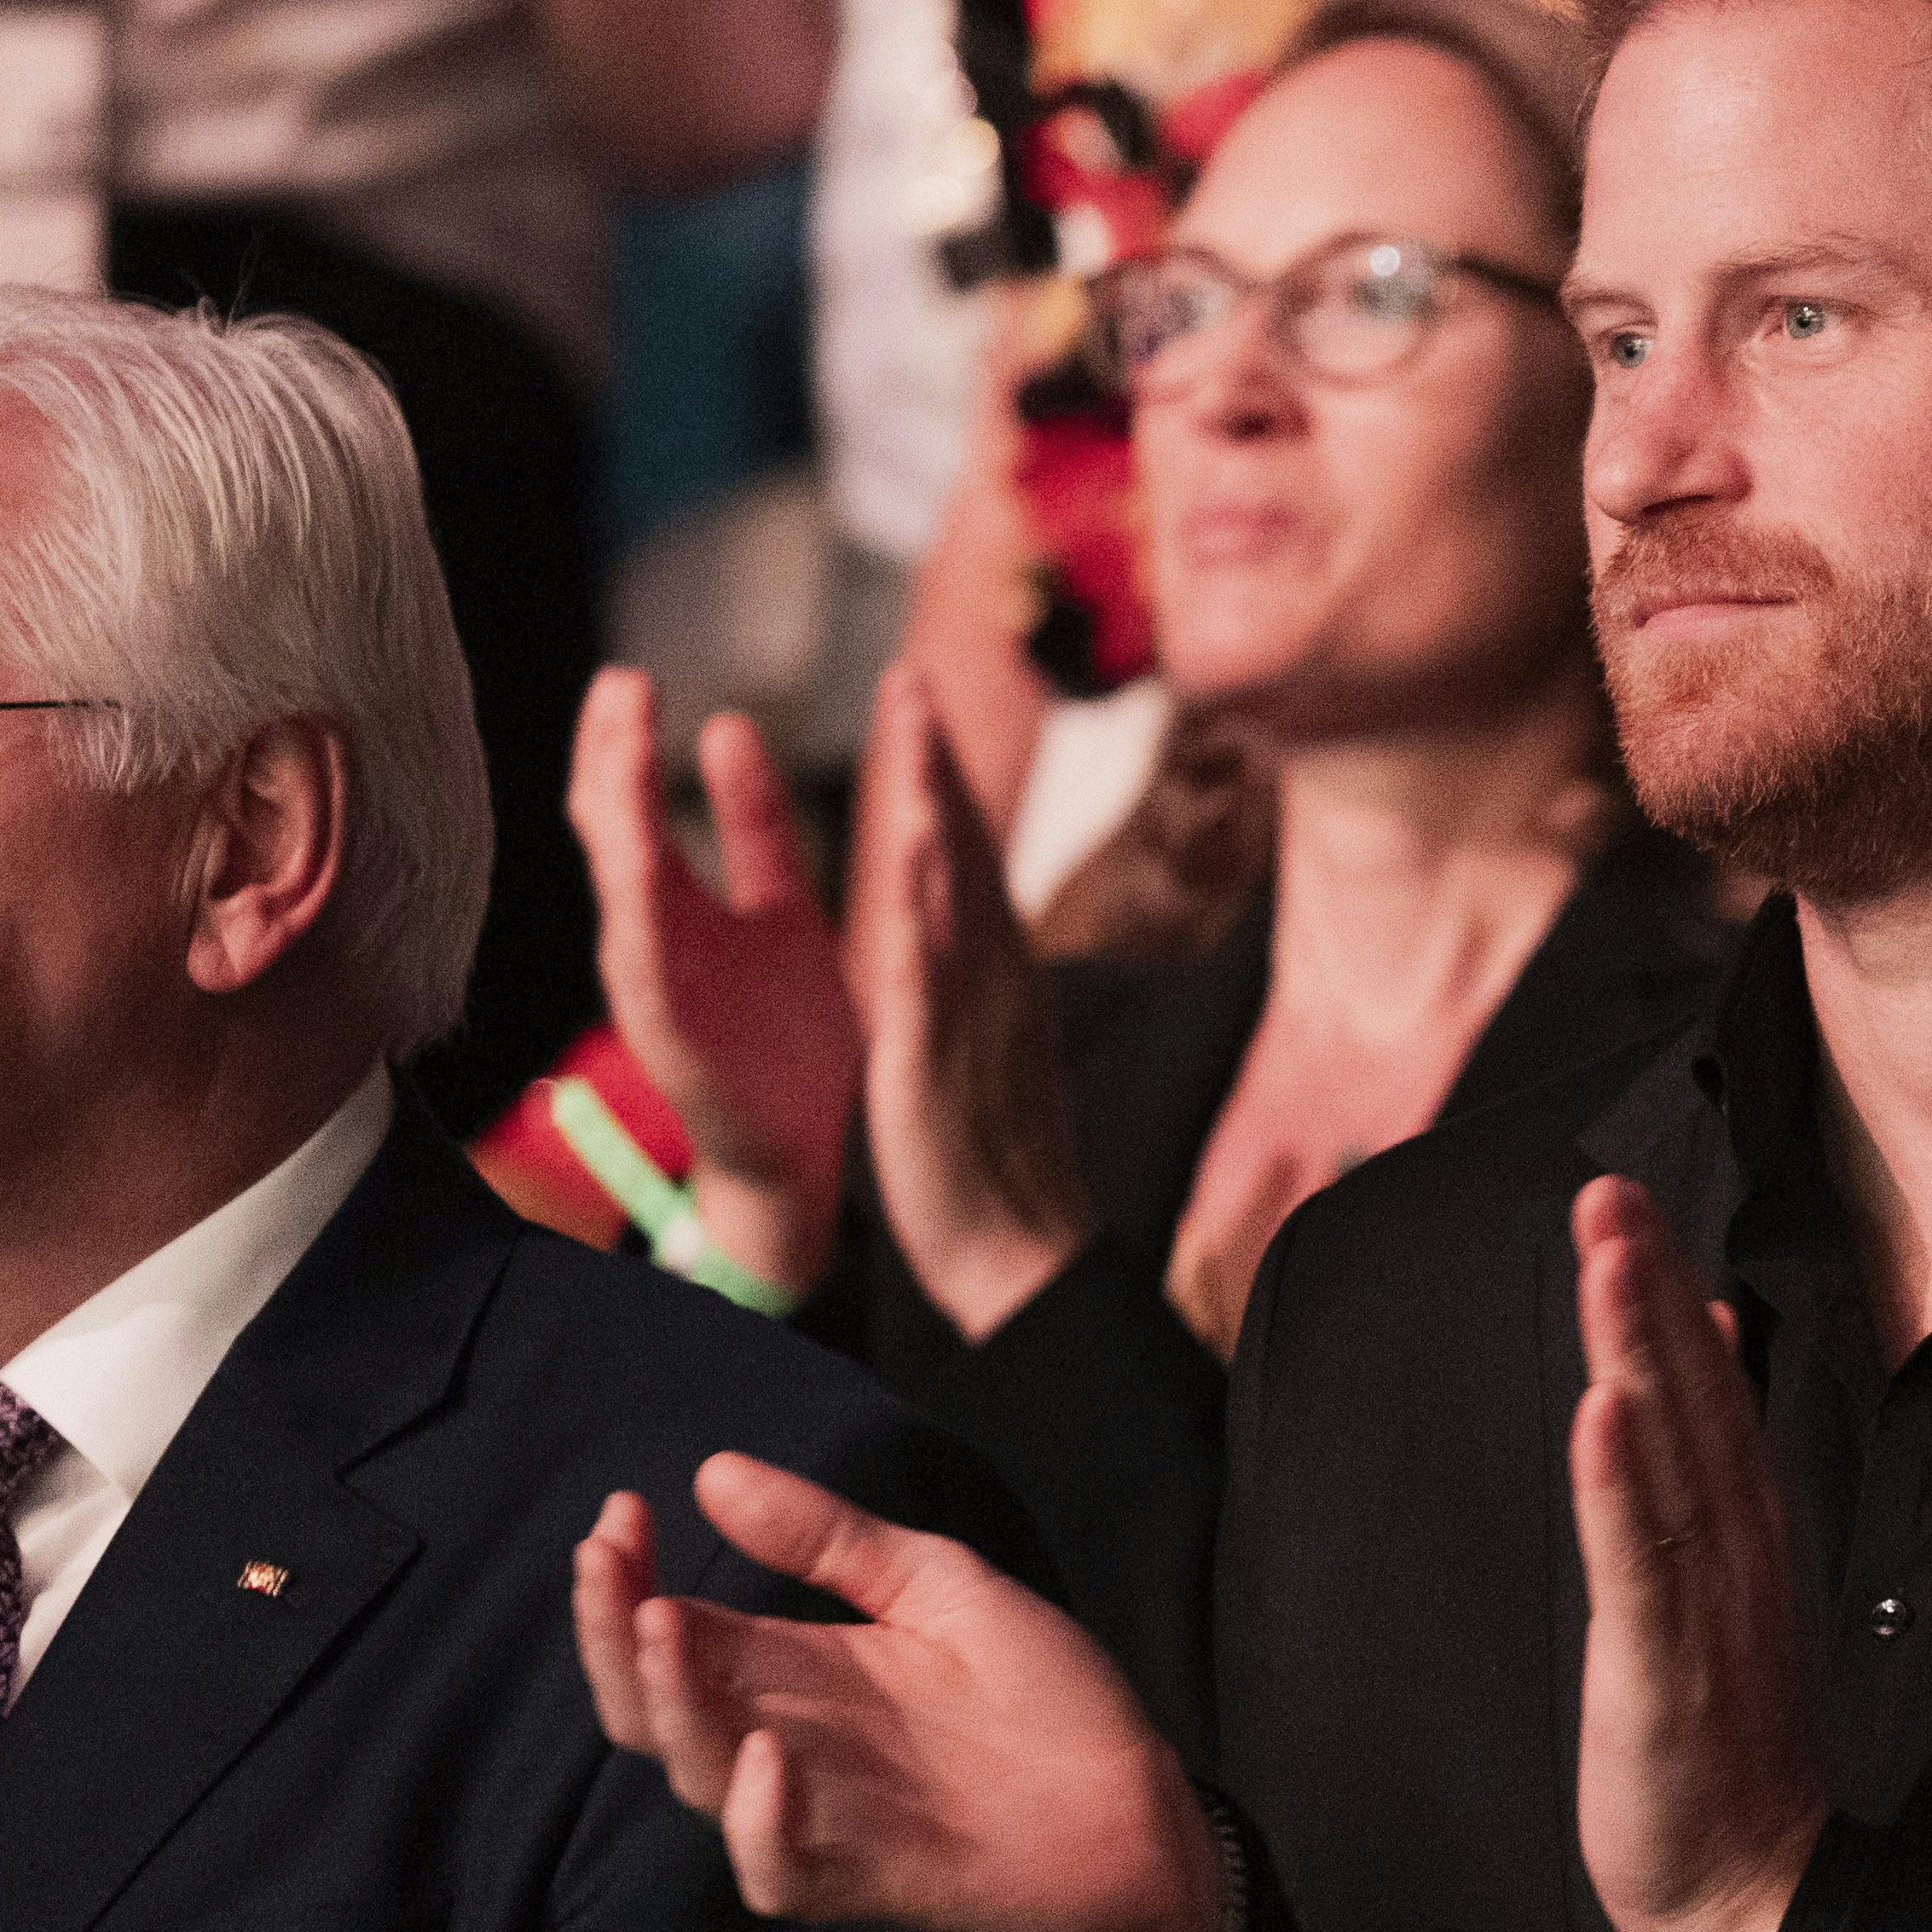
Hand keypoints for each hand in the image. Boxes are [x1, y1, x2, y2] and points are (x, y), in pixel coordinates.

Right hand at [571, 664, 857, 1297]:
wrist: (801, 1144)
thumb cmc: (785, 1030)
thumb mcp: (778, 904)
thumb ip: (751, 824)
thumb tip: (727, 725)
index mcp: (675, 904)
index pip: (628, 805)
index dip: (622, 740)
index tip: (628, 676)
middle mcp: (651, 939)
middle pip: (609, 833)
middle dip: (609, 761)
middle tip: (619, 686)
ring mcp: (655, 989)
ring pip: (621, 894)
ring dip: (618, 824)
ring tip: (622, 753)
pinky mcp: (675, 1043)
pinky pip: (650, 980)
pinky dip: (643, 931)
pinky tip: (640, 882)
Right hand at [573, 1461, 1220, 1931]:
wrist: (1145, 1809)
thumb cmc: (1045, 1701)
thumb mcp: (939, 1586)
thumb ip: (833, 1540)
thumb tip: (713, 1471)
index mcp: (794, 1672)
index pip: (672, 1630)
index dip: (628, 1579)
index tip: (622, 1511)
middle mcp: (786, 1742)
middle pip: (653, 1705)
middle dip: (612, 1633)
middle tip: (606, 1558)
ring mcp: (822, 1815)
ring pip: (699, 1776)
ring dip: (672, 1704)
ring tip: (664, 1625)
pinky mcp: (870, 1881)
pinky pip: (777, 1872)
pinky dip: (759, 1822)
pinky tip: (762, 1755)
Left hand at [847, 656, 1092, 1342]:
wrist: (1023, 1258)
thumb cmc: (998, 1170)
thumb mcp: (986, 1055)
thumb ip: (974, 992)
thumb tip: (963, 940)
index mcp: (996, 980)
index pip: (970, 859)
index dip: (942, 781)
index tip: (920, 708)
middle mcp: (993, 981)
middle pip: (966, 848)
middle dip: (936, 759)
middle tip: (911, 673)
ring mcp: (972, 1015)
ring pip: (952, 886)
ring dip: (930, 800)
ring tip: (908, 722)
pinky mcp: (939, 1062)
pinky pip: (928, 974)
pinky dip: (921, 911)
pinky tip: (908, 854)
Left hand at [1564, 1180, 1823, 1931]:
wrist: (1749, 1896)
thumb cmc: (1724, 1749)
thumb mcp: (1712, 1597)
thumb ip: (1704, 1480)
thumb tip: (1696, 1360)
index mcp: (1740, 1534)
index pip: (1706, 1392)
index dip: (1665, 1292)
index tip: (1629, 1200)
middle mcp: (1732, 1553)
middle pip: (1692, 1399)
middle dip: (1647, 1287)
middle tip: (1609, 1187)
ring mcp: (1702, 1609)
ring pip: (1669, 1457)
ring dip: (1639, 1349)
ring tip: (1609, 1255)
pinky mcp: (1665, 1677)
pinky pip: (1642, 1569)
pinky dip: (1622, 1488)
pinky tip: (1603, 1412)